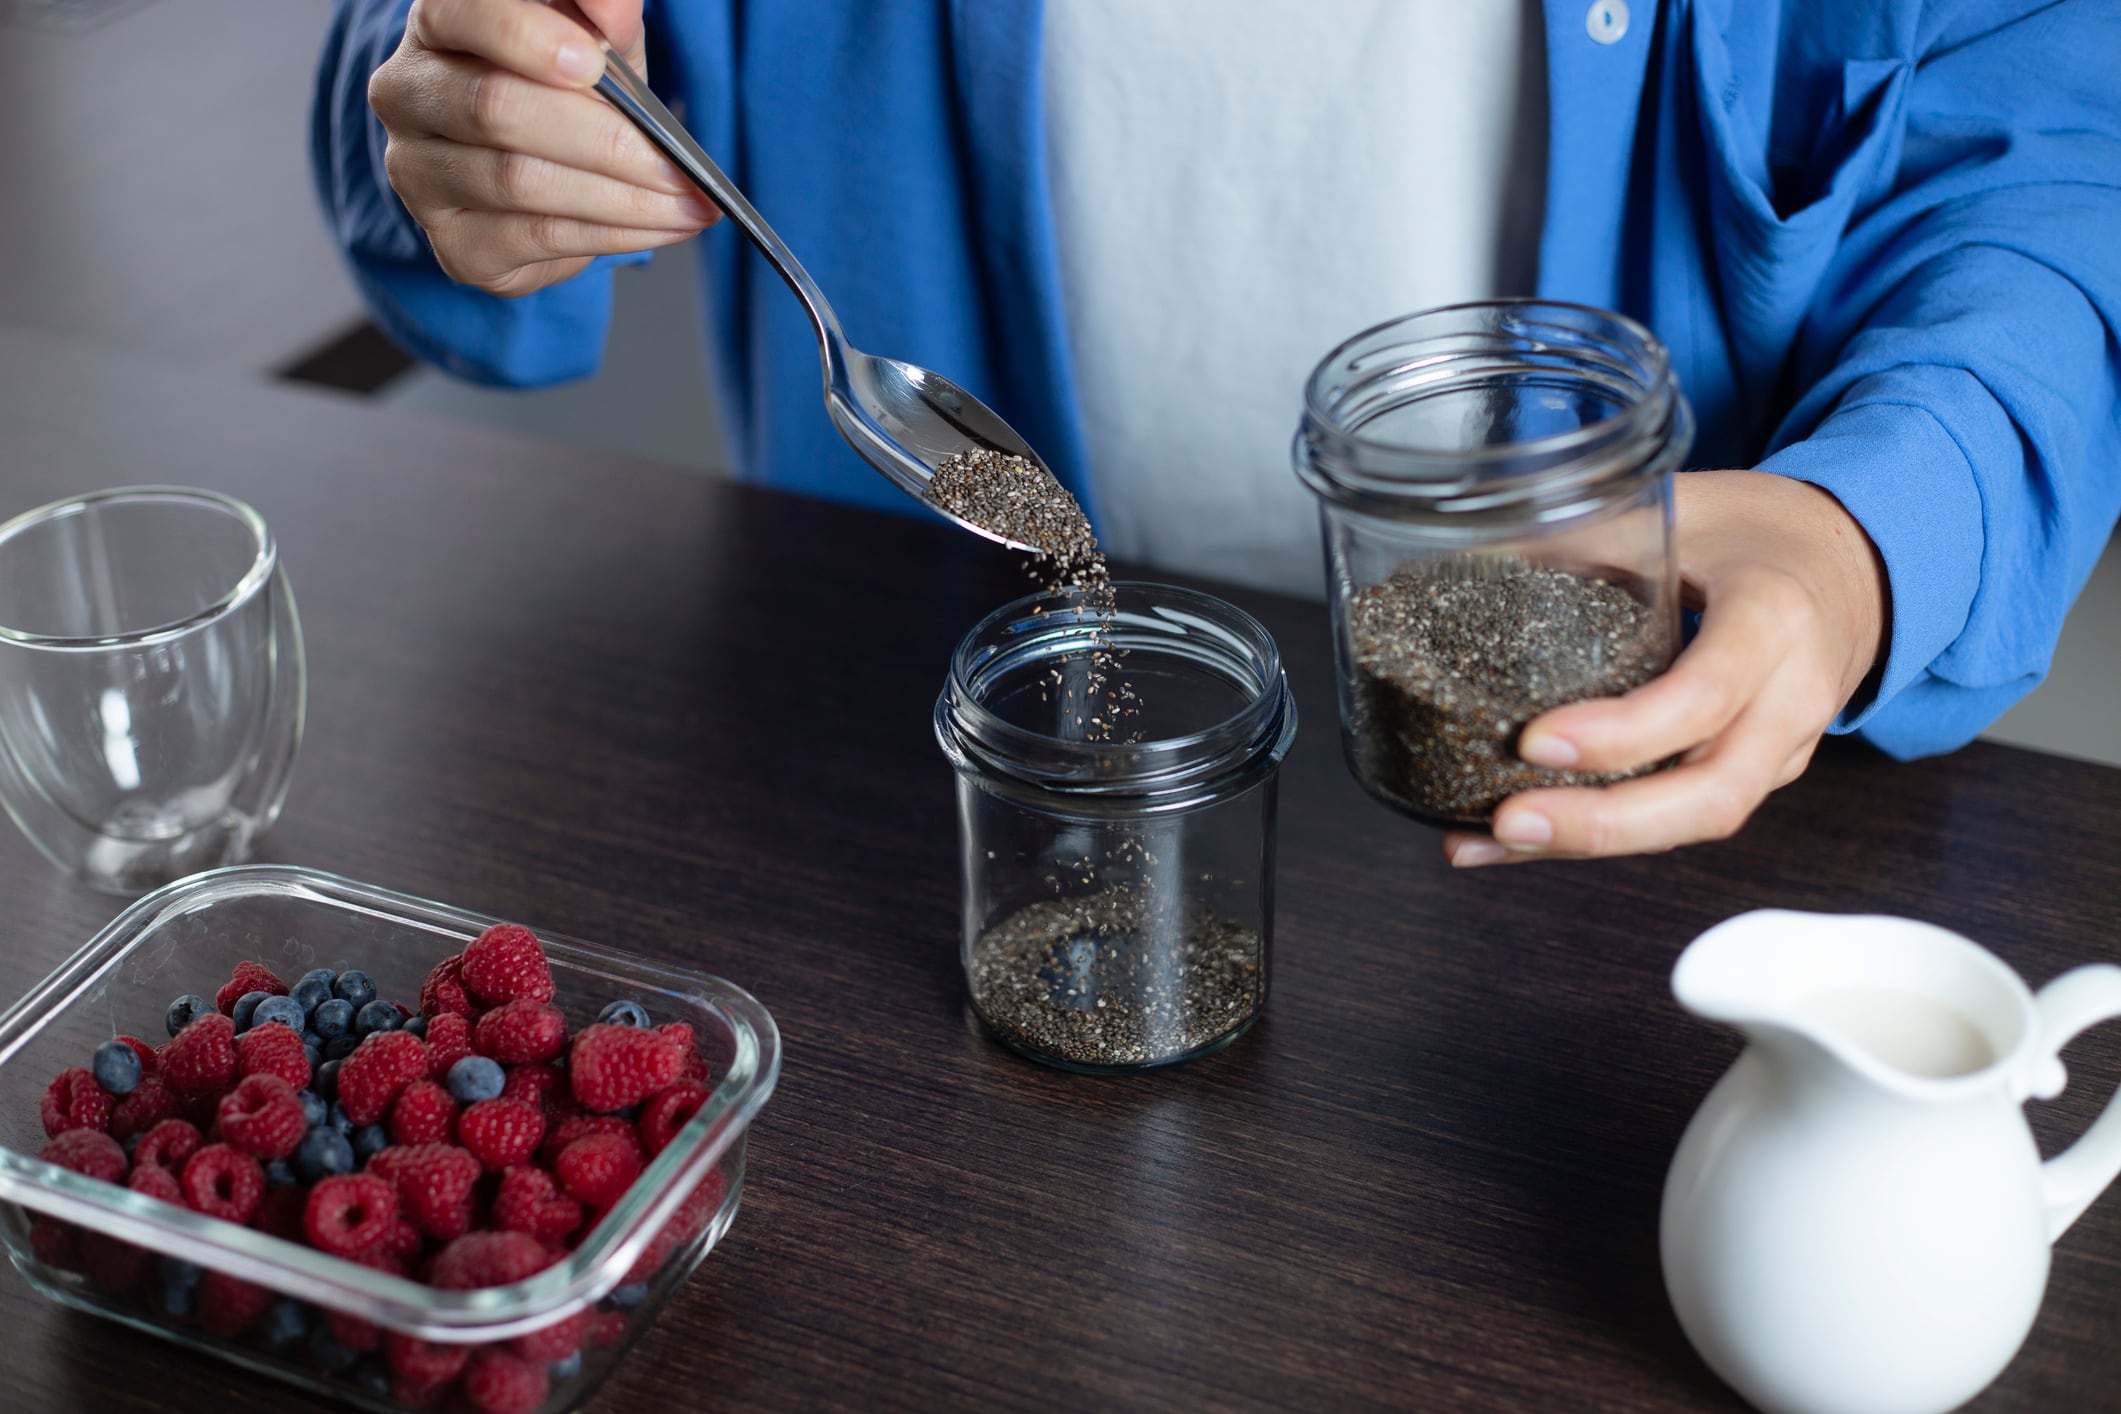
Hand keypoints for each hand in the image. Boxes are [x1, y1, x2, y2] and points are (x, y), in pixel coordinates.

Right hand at [367, 0, 718, 298]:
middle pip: (496, 108)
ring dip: (622, 198)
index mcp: (439, 25)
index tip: (593, 61)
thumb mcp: (592, 41)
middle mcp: (409, 95)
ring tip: (687, 202)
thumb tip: (616, 7)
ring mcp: (419, 174)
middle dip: (602, 139)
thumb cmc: (565, 94)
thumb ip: (603, 17)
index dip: (524, 37)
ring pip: (520, 181)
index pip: (457, 13)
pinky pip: (537, 236)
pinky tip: (661, 226)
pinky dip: (612, 233)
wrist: (548, 176)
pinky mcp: (453, 243)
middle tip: (675, 162)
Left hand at [1445, 470, 1887, 866]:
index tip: (1534, 739)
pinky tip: (1514, 840)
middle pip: (1712, 796)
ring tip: (1484, 842)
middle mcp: (1791, 700)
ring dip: (1586, 843)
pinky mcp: (1753, 775)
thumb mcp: (1684, 507)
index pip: (1703, 696)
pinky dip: (1597, 832)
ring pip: (1694, 820)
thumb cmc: (1760, 531)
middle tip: (1508, 822)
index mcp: (1773, 619)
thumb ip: (1584, 535)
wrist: (1855, 561)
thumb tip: (1460, 557)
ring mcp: (1782, 750)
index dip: (1622, 734)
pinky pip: (1679, 815)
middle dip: (1604, 824)